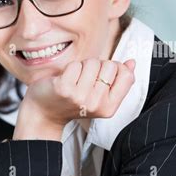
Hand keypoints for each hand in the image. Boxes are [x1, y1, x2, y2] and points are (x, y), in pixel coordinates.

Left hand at [14, 58, 135, 139]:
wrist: (44, 113)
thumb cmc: (71, 101)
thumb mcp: (99, 96)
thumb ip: (118, 81)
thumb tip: (132, 63)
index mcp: (109, 108)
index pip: (126, 75)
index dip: (116, 68)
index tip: (102, 76)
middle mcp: (97, 104)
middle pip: (110, 65)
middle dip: (98, 67)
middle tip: (84, 80)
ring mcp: (80, 97)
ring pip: (93, 62)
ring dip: (83, 66)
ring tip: (74, 80)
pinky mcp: (64, 88)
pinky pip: (76, 64)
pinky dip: (69, 68)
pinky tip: (64, 80)